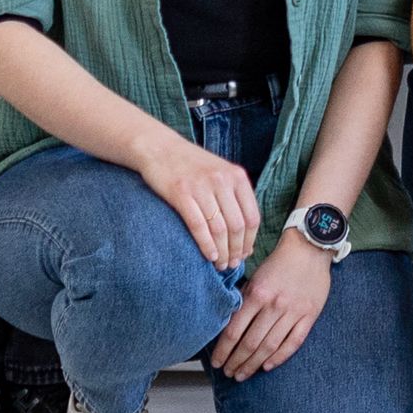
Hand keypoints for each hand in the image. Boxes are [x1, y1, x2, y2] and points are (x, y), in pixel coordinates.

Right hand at [137, 129, 262, 270]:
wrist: (160, 148)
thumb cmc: (191, 165)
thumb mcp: (220, 173)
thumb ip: (233, 197)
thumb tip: (245, 234)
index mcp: (237, 176)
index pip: (252, 216)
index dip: (250, 240)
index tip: (245, 254)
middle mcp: (222, 180)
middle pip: (238, 226)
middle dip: (236, 250)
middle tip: (232, 265)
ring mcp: (202, 187)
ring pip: (220, 229)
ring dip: (222, 252)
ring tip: (220, 264)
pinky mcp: (181, 194)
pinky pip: (199, 226)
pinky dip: (206, 245)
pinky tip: (208, 256)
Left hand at [212, 232, 332, 379]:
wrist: (309, 248)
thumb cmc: (279, 262)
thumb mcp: (255, 276)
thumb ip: (244, 299)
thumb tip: (228, 323)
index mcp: (257, 294)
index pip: (235, 330)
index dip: (224, 350)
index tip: (216, 362)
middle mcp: (274, 305)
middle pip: (251, 342)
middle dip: (237, 361)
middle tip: (228, 373)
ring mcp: (293, 311)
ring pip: (270, 346)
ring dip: (254, 364)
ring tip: (243, 374)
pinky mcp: (309, 315)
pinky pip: (293, 342)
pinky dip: (280, 357)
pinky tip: (267, 366)